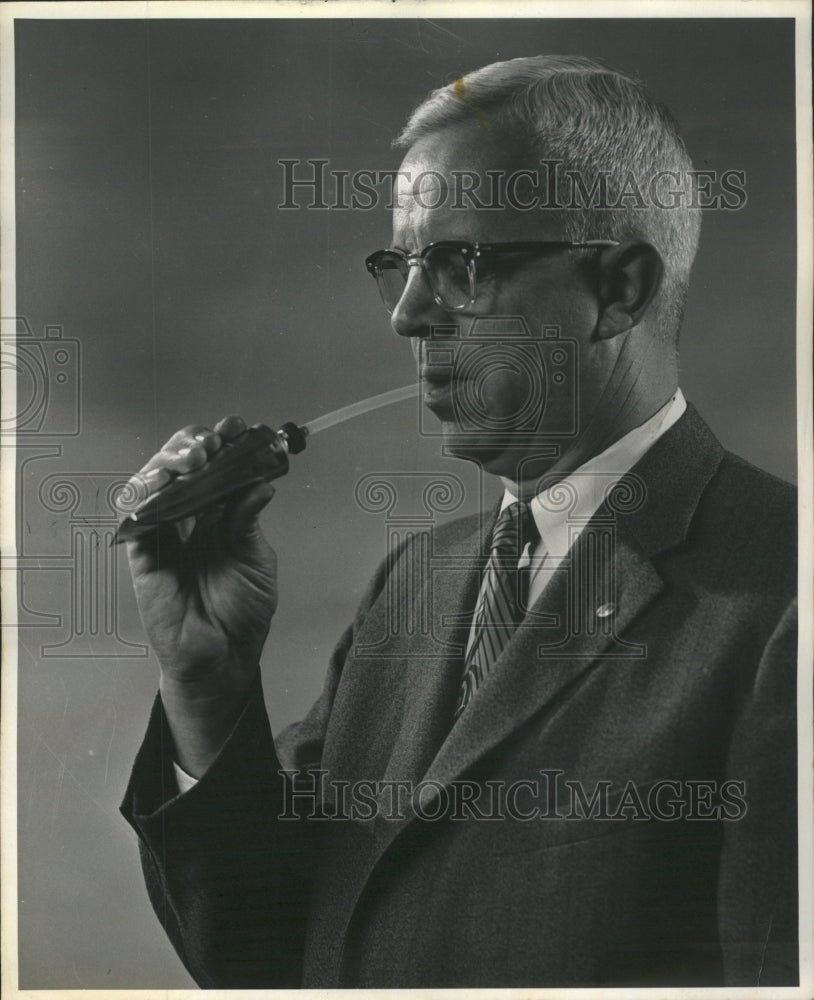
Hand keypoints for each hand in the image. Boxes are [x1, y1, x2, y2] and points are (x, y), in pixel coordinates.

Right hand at [120, 416, 276, 773]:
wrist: (225, 659)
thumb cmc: (242, 611)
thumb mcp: (256, 559)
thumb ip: (248, 521)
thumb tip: (259, 483)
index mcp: (217, 514)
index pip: (214, 467)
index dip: (223, 445)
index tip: (238, 429)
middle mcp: (187, 518)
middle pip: (179, 465)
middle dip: (194, 445)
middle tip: (214, 443)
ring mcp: (162, 534)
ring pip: (153, 481)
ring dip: (170, 460)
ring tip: (195, 456)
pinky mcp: (141, 555)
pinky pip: (135, 516)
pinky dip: (146, 493)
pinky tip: (165, 482)